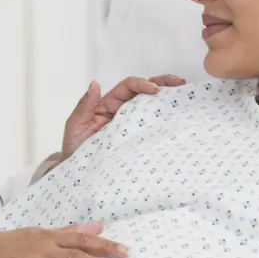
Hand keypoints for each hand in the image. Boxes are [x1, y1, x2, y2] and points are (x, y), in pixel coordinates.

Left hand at [61, 75, 185, 158]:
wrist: (78, 175)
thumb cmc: (74, 150)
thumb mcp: (75, 126)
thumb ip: (84, 106)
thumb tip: (95, 83)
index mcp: (107, 104)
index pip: (128, 87)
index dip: (142, 84)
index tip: (154, 90)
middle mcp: (122, 111)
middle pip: (144, 91)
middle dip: (161, 83)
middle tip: (179, 82)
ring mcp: (131, 125)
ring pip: (151, 105)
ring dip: (167, 97)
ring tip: (184, 94)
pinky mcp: (138, 139)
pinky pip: (152, 126)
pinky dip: (165, 119)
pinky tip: (178, 117)